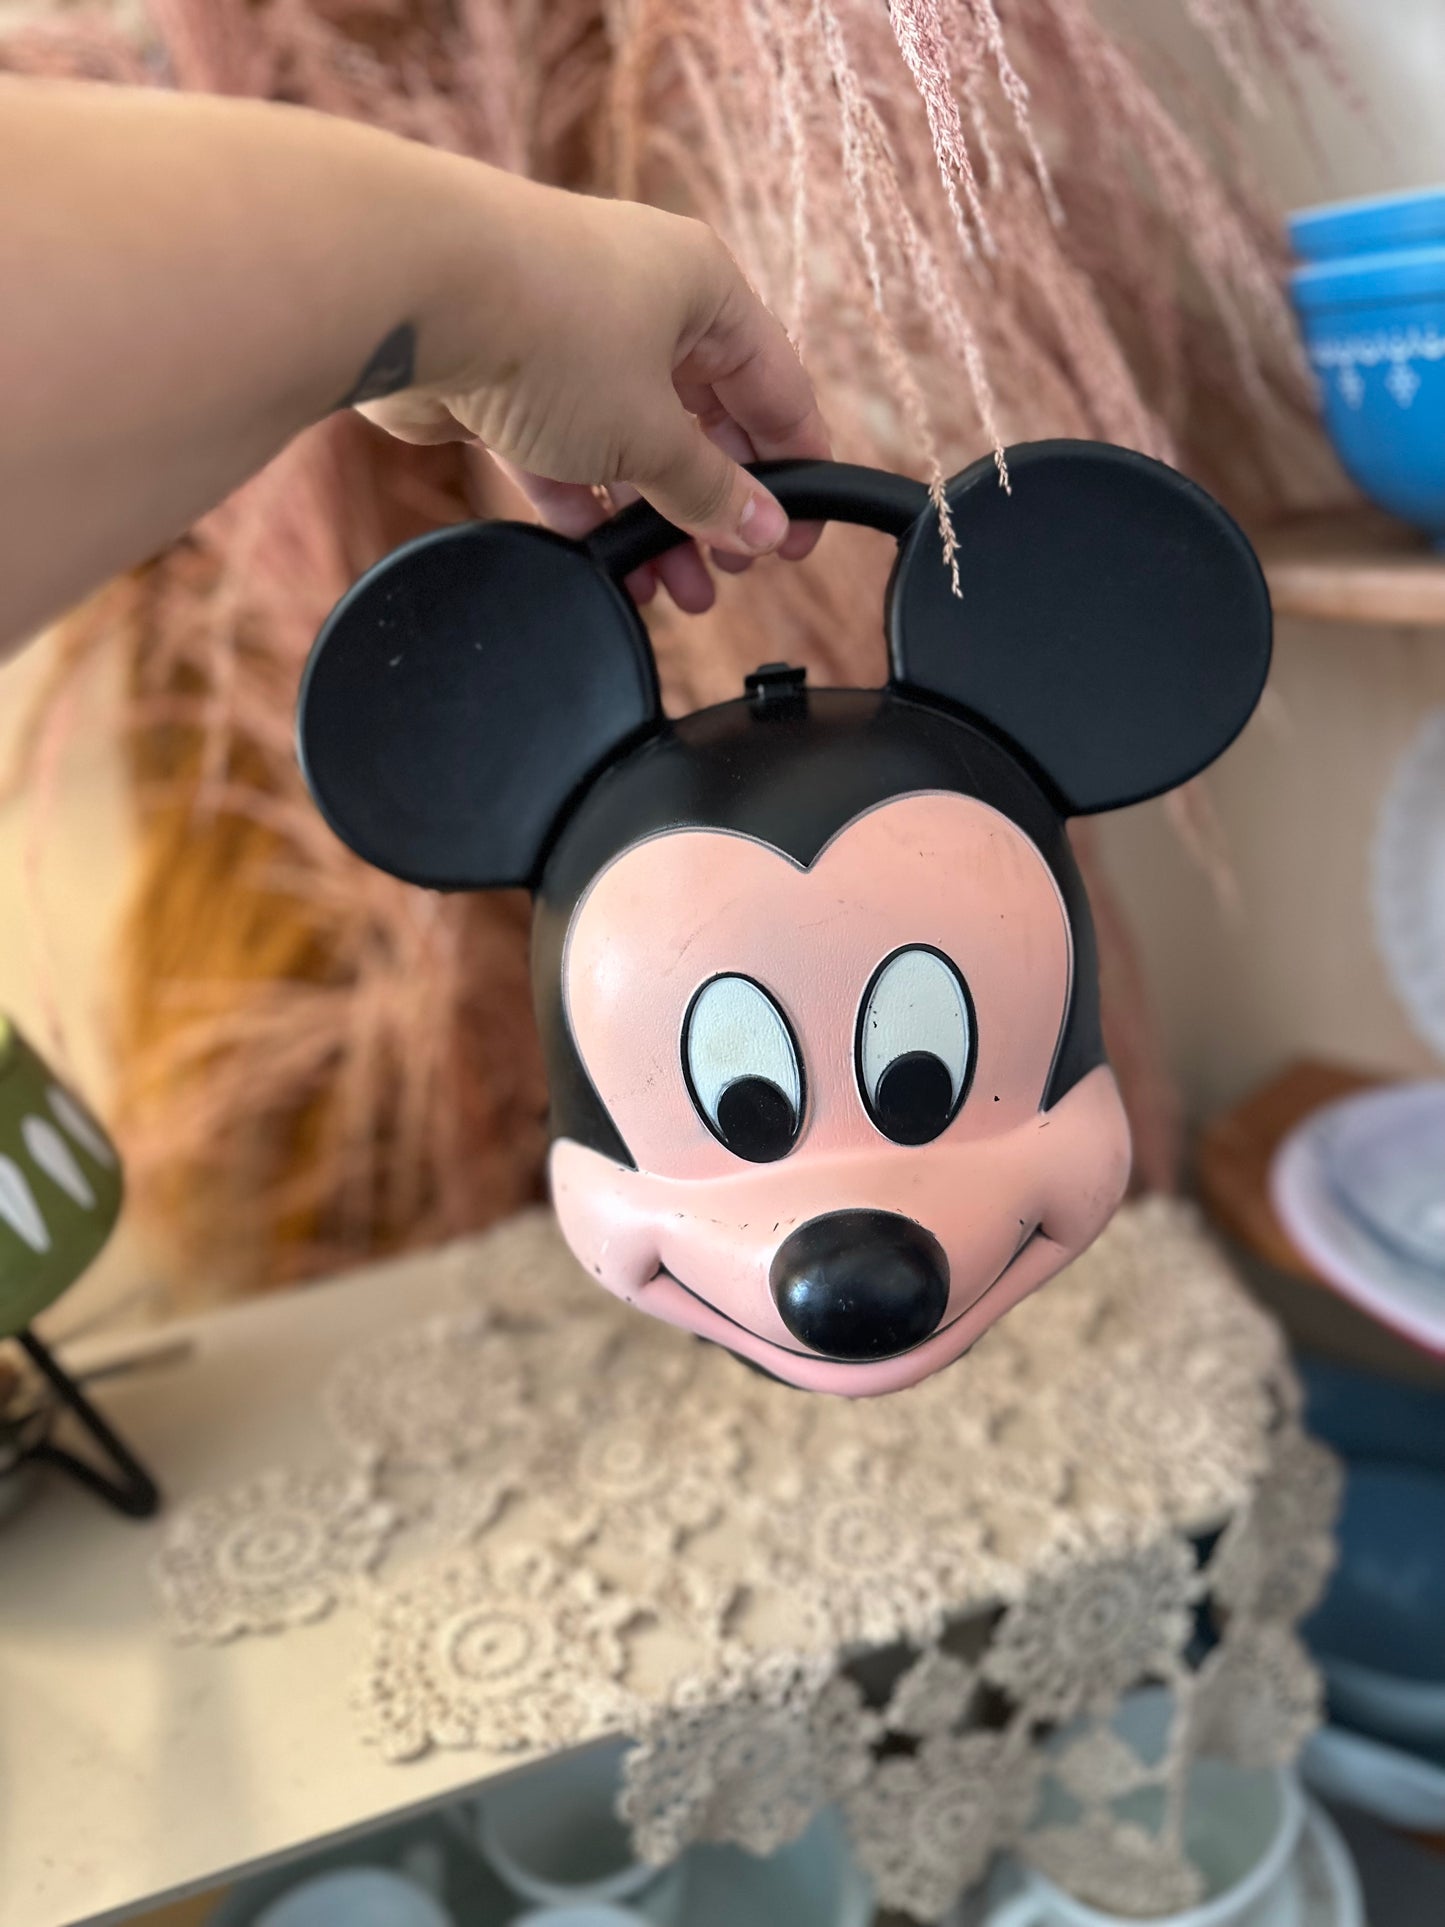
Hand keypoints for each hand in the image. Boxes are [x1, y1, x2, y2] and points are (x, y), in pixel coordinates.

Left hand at [356, 181, 829, 613]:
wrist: (411, 291)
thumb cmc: (550, 327)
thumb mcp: (652, 432)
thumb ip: (709, 491)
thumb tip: (762, 530)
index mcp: (702, 289)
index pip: (775, 387)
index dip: (795, 467)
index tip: (797, 536)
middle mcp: (642, 302)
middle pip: (702, 421)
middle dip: (716, 505)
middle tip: (729, 572)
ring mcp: (572, 339)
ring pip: (632, 444)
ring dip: (654, 519)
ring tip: (674, 590)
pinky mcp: (510, 376)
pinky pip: (565, 452)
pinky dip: (587, 504)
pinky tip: (605, 560)